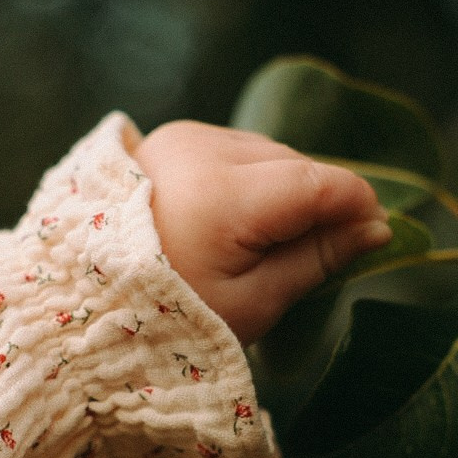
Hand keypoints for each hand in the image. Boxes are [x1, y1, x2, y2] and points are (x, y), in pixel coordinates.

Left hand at [135, 122, 391, 345]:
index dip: (358, 206)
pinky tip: (237, 220)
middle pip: (295, 163)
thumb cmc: (170, 319)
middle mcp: (203, 151)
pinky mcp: (169, 139)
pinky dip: (251, 178)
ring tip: (268, 243)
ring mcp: (182, 138)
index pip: (319, 183)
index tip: (376, 237)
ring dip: (285, 188)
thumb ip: (318, 259)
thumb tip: (376, 229)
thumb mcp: (253, 303)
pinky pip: (234, 150)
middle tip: (317, 255)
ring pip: (267, 152)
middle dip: (319, 202)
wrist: (80, 305)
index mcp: (223, 196)